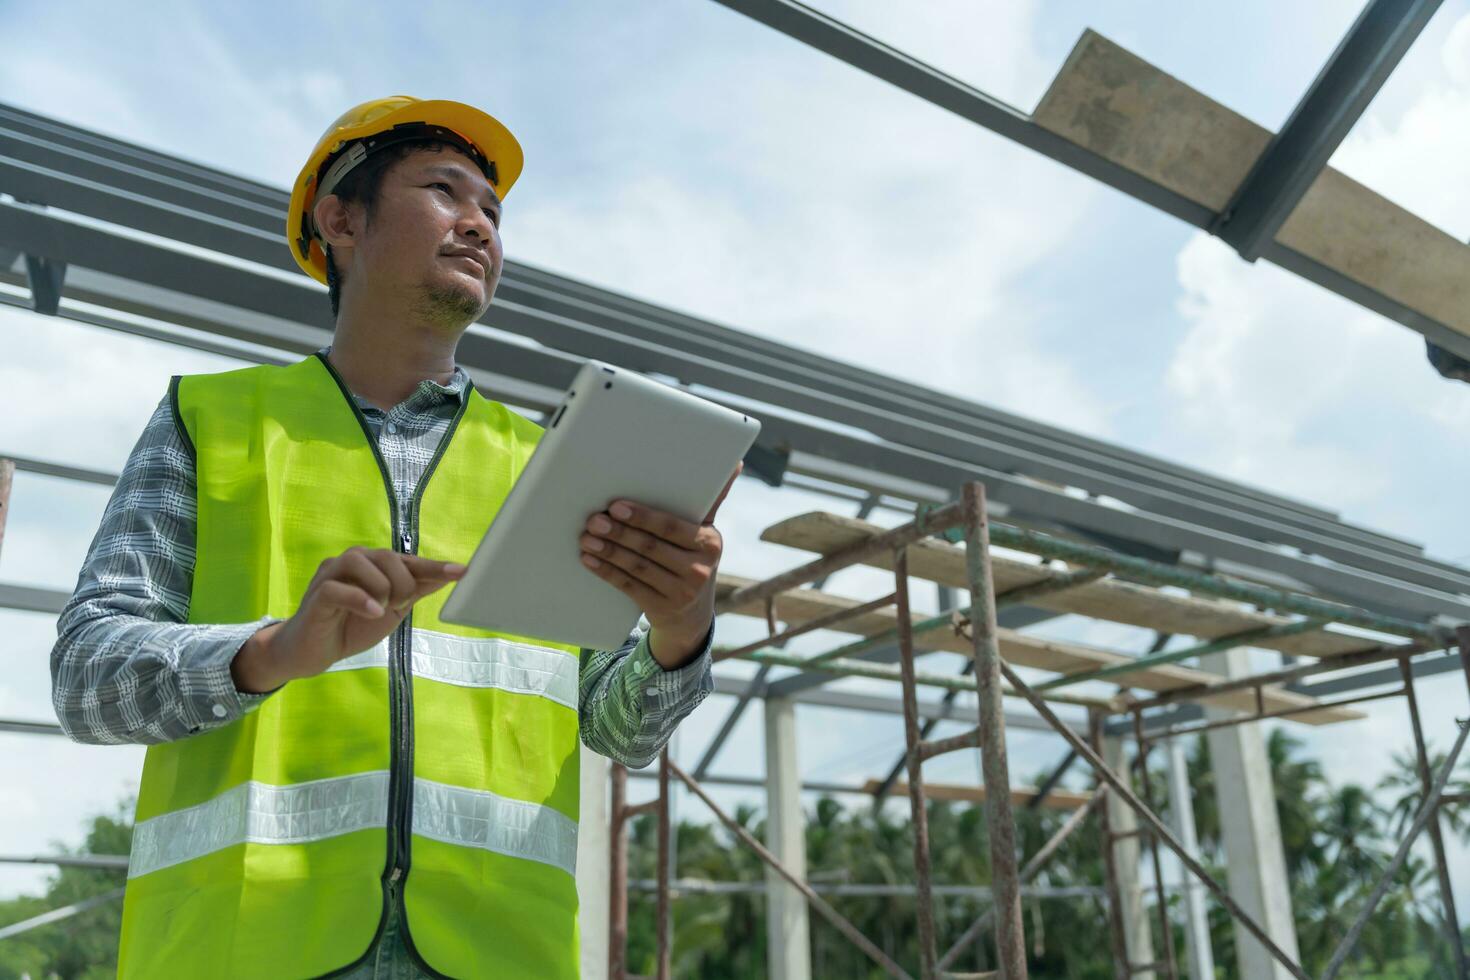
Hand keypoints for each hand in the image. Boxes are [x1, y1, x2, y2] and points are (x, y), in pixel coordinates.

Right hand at [232, 546, 465, 692]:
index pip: (409, 561)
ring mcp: (333, 574)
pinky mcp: (318, 593)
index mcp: (374, 565)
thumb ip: (414, 591)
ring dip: (382, 587)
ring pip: (363, 562)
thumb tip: (446, 576)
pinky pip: (339, 587)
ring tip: (382, 609)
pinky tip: (373, 612)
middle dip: (403, 584)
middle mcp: (354, 562)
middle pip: (389, 557)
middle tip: (398, 607)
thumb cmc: (351, 626)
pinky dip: (361, 598)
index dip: (436, 566)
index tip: (462, 572)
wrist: (311, 651)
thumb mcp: (392, 611)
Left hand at [580, 464, 740, 667]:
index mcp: (709, 543)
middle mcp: (699, 569)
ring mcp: (680, 592)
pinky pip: (628, 586)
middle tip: (594, 520)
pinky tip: (589, 560)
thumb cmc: (693, 559)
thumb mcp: (705, 533)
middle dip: (619, 532)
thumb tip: (736, 463)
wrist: (692, 615)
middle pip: (650, 547)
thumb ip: (713, 500)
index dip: (643, 517)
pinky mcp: (661, 608)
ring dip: (608, 551)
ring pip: (636, 566)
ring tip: (587, 538)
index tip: (616, 506)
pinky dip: (606, 572)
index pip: (671, 527)